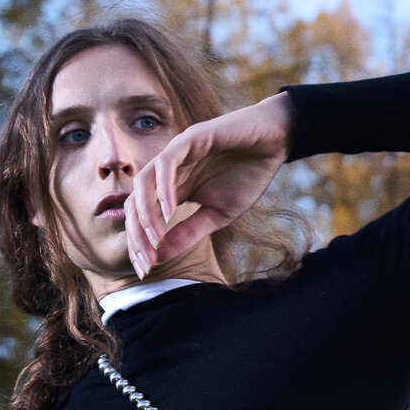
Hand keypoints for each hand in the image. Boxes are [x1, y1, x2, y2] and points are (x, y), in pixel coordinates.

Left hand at [126, 92, 293, 274]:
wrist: (274, 143)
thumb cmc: (248, 175)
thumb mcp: (218, 214)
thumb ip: (189, 232)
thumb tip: (159, 255)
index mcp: (172, 189)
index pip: (143, 217)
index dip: (140, 244)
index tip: (146, 270)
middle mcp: (167, 172)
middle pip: (135, 203)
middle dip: (137, 235)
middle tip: (147, 262)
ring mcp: (175, 154)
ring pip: (143, 183)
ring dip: (146, 214)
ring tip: (156, 239)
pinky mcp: (189, 139)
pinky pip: (166, 164)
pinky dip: (164, 189)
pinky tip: (172, 212)